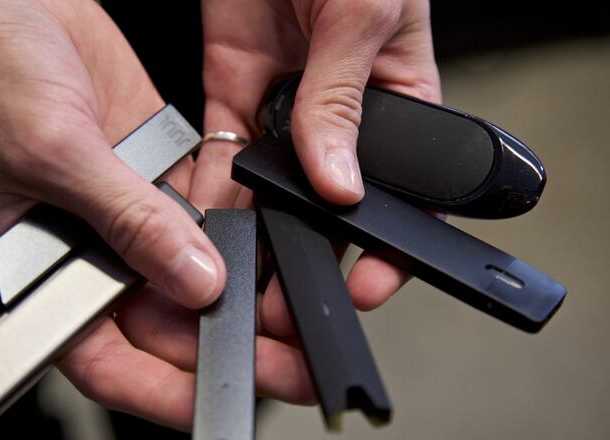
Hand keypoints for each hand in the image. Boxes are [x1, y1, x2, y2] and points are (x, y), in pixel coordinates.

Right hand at [0, 0, 312, 429]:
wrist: (9, 8)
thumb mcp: (53, 149)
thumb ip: (127, 218)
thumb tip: (191, 279)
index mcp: (43, 271)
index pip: (104, 357)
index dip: (163, 390)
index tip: (220, 399)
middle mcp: (92, 254)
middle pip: (164, 326)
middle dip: (226, 348)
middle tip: (286, 363)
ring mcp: (130, 218)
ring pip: (193, 278)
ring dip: (243, 299)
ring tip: (293, 315)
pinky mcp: (158, 178)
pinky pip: (207, 221)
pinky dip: (241, 238)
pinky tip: (276, 251)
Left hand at [198, 0, 440, 335]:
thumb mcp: (365, 14)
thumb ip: (345, 100)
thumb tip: (340, 179)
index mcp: (397, 96)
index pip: (402, 188)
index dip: (389, 242)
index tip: (366, 281)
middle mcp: (340, 111)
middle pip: (328, 200)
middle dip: (310, 248)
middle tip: (289, 292)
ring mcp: (285, 104)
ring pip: (272, 186)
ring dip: (258, 229)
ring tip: (242, 270)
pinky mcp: (234, 87)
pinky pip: (223, 151)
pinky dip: (215, 189)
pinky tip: (207, 222)